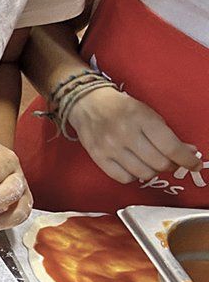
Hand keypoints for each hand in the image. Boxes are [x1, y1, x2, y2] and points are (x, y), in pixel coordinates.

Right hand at [68, 88, 201, 183]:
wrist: (87, 103)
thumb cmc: (122, 108)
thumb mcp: (148, 114)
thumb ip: (167, 134)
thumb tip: (188, 153)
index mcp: (142, 119)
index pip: (171, 147)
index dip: (187, 160)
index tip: (195, 164)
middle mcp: (125, 134)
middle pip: (159, 164)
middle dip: (170, 165)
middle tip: (170, 161)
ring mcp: (110, 147)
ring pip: (143, 174)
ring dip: (152, 171)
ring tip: (150, 162)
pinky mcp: (98, 157)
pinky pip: (124, 178)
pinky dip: (134, 176)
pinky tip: (134, 166)